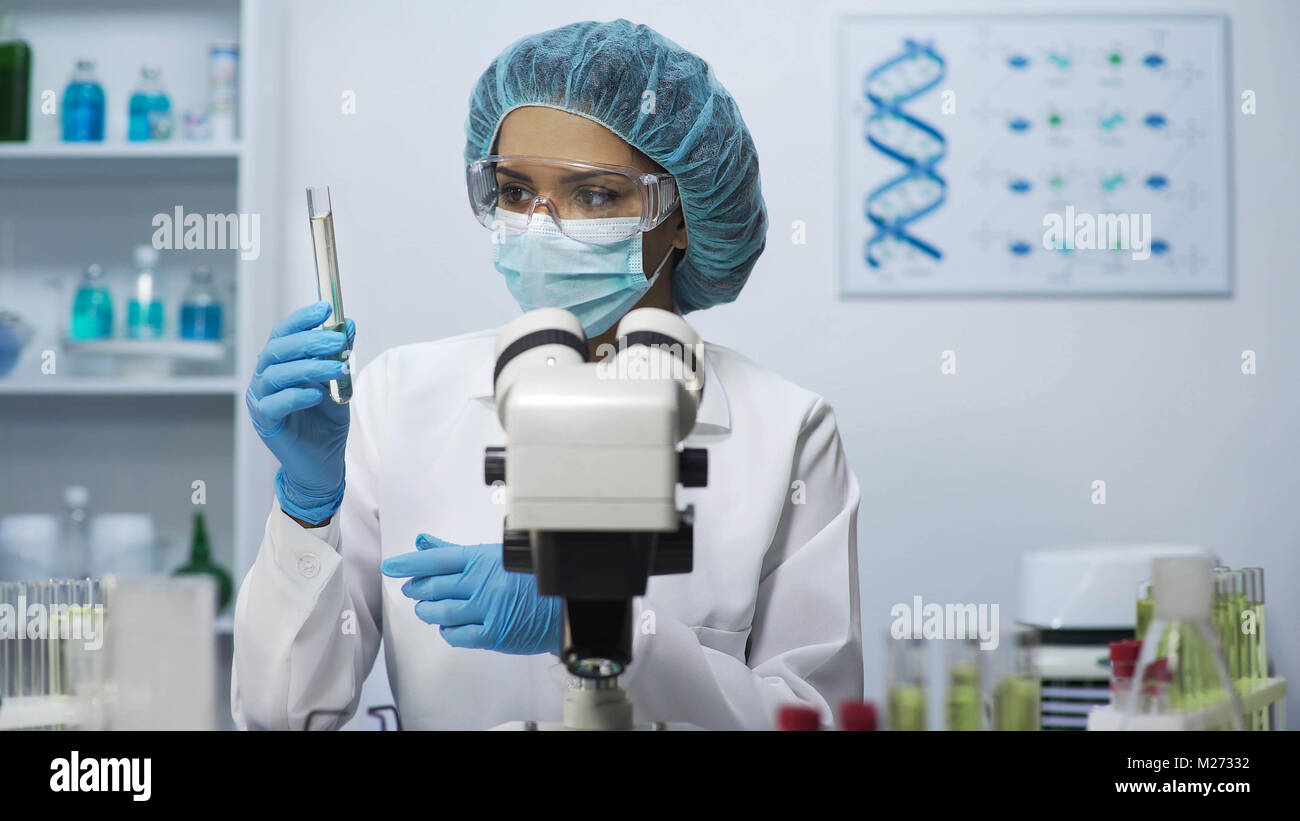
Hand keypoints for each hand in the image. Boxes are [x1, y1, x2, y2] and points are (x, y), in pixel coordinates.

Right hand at [246, 301, 353, 524]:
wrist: (323, 463)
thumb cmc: (326, 422)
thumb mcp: (338, 384)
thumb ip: (339, 356)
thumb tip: (348, 325)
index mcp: (280, 364)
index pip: (284, 334)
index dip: (302, 319)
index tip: (327, 308)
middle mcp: (265, 378)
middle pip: (278, 350)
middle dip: (310, 341)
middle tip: (338, 340)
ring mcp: (262, 400)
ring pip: (277, 374)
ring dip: (310, 366)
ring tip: (337, 367)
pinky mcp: (266, 423)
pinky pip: (275, 404)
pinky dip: (296, 395)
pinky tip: (316, 394)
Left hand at [381, 535, 562, 654]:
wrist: (561, 604)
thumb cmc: (529, 576)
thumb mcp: (493, 555)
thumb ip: (455, 552)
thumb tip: (423, 542)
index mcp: (482, 559)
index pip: (436, 559)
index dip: (409, 563)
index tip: (391, 567)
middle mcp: (482, 583)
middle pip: (434, 586)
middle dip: (417, 589)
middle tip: (412, 589)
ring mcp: (486, 609)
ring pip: (441, 612)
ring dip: (428, 611)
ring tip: (426, 608)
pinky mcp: (492, 634)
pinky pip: (456, 634)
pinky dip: (447, 630)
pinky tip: (448, 625)